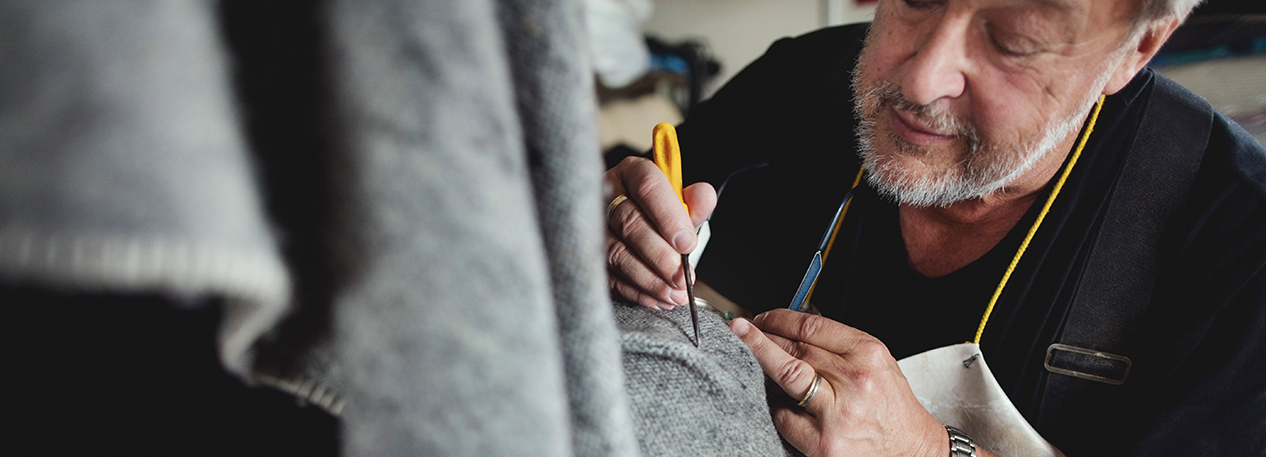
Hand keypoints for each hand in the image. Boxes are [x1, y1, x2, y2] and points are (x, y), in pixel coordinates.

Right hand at [604, 156, 715, 309]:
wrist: (635, 224)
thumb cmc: (657, 212)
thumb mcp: (679, 202)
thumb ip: (694, 201)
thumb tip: (704, 196)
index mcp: (631, 173)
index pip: (648, 187)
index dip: (668, 216)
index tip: (687, 243)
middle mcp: (608, 196)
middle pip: (630, 223)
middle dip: (661, 255)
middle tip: (682, 277)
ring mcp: (594, 227)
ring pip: (617, 254)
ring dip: (650, 279)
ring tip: (674, 294)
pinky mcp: (590, 257)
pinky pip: (611, 278)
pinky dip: (637, 293)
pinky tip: (657, 299)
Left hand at [730, 310, 949, 456]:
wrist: (911, 450)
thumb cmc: (891, 406)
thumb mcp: (876, 362)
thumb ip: (839, 344)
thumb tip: (791, 327)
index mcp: (868, 354)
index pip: (811, 327)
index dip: (778, 318)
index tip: (761, 316)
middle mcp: (854, 381)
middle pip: (795, 348)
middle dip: (763, 336)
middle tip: (742, 329)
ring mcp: (837, 414)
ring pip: (786, 377)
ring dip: (760, 360)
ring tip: (744, 348)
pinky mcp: (823, 443)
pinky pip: (784, 417)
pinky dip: (776, 405)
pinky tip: (775, 399)